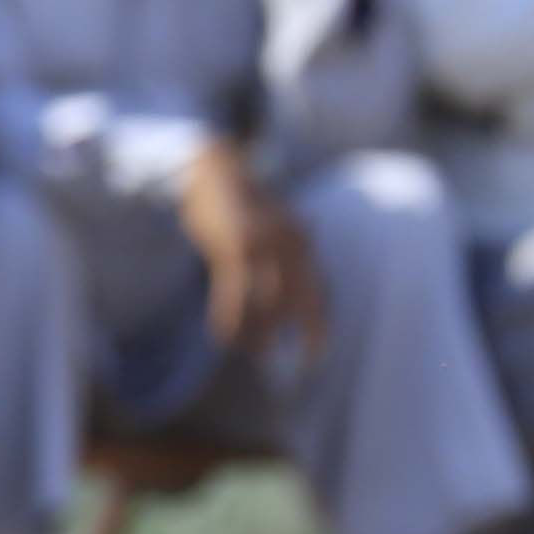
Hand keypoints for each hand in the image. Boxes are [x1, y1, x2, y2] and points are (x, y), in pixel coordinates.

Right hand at [180, 143, 327, 357]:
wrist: (215, 171)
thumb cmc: (242, 203)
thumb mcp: (272, 223)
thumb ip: (289, 244)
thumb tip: (306, 258)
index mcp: (300, 240)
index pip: (318, 289)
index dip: (318, 324)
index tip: (317, 354)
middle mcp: (287, 242)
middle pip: (300, 298)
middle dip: (300, 332)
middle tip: (292, 363)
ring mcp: (260, 243)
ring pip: (266, 299)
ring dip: (260, 331)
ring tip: (254, 351)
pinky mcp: (232, 246)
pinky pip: (234, 292)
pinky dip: (230, 319)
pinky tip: (225, 337)